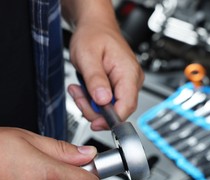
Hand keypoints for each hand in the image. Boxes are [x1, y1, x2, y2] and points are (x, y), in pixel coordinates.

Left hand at [66, 5, 143, 130]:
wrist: (94, 26)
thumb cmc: (93, 35)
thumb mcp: (88, 56)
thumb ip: (95, 80)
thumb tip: (103, 101)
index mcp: (128, 73)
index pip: (127, 106)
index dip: (111, 119)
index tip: (94, 122)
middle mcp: (131, 80)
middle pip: (118, 110)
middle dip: (94, 109)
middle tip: (78, 96)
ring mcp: (126, 84)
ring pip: (110, 108)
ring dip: (90, 104)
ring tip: (78, 89)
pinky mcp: (119, 86)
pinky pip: (107, 102)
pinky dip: (93, 100)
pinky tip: (85, 89)